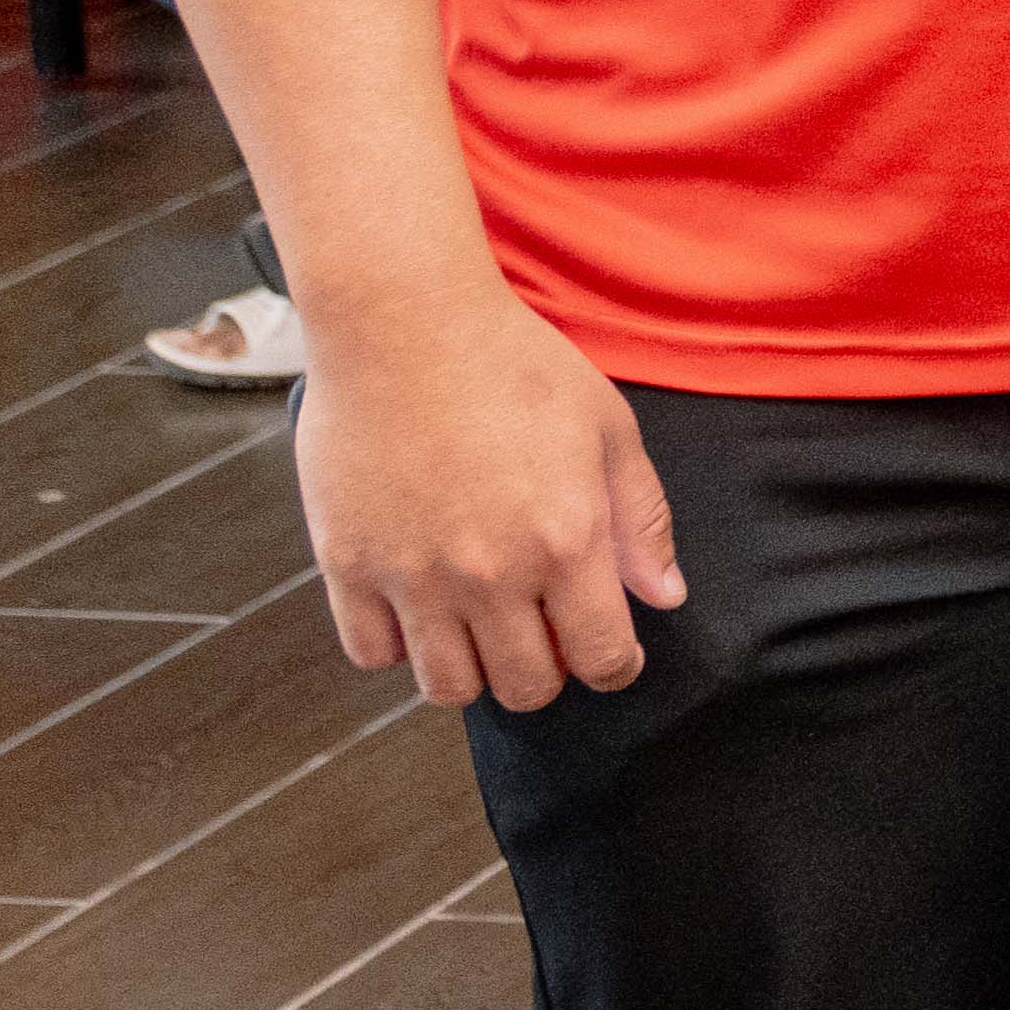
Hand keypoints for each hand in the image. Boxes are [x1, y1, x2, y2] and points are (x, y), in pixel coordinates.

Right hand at [298, 284, 683, 710]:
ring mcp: (412, 574)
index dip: (615, 666)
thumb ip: (642, 520)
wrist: (402, 322)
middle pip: (526, 688)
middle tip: (542, 633)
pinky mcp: (346, 564)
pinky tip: (418, 606)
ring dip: (473, 671)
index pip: (604, 659)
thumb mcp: (608, 429)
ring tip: (480, 627)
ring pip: (447, 687)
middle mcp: (490, 573)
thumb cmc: (514, 363)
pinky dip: (397, 645)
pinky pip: (371, 652)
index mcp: (567, 541)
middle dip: (547, 673)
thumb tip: (663, 597)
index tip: (609, 650)